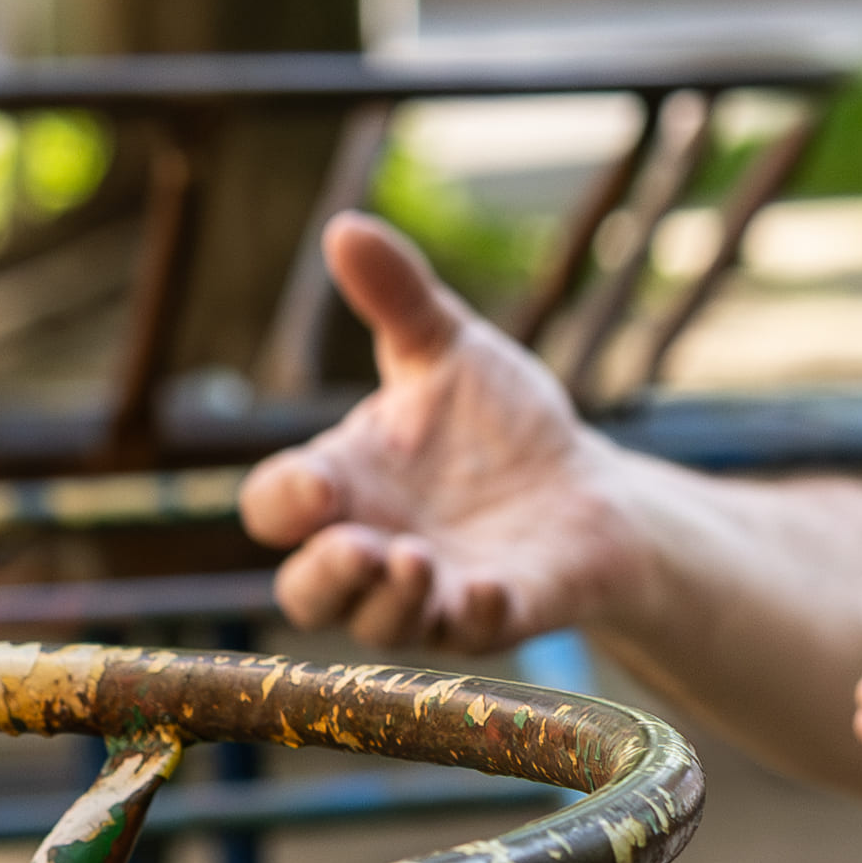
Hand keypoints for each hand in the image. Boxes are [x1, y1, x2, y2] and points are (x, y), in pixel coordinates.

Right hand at [240, 217, 646, 651]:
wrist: (585, 483)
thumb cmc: (498, 423)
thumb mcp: (447, 349)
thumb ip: (397, 297)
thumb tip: (346, 226)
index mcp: (344, 486)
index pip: (276, 509)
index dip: (286, 504)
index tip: (322, 485)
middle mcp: (371, 552)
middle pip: (304, 593)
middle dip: (322, 577)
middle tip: (358, 544)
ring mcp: (428, 595)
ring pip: (374, 627)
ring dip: (387, 601)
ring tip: (415, 559)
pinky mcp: (494, 617)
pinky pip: (466, 637)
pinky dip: (470, 618)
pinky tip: (485, 588)